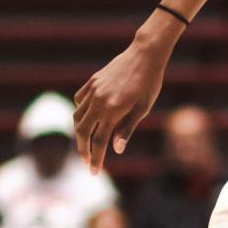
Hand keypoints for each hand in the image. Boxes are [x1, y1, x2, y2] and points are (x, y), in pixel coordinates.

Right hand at [74, 34, 172, 170]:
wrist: (145, 55)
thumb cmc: (149, 85)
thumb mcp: (143, 109)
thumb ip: (127, 129)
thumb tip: (116, 149)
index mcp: (113, 111)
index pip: (99, 141)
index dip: (96, 158)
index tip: (94, 172)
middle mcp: (99, 101)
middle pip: (83, 131)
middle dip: (83, 149)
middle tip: (86, 162)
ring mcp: (93, 90)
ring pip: (77, 116)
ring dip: (79, 132)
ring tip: (85, 143)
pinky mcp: (92, 82)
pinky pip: (79, 100)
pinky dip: (79, 112)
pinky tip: (86, 118)